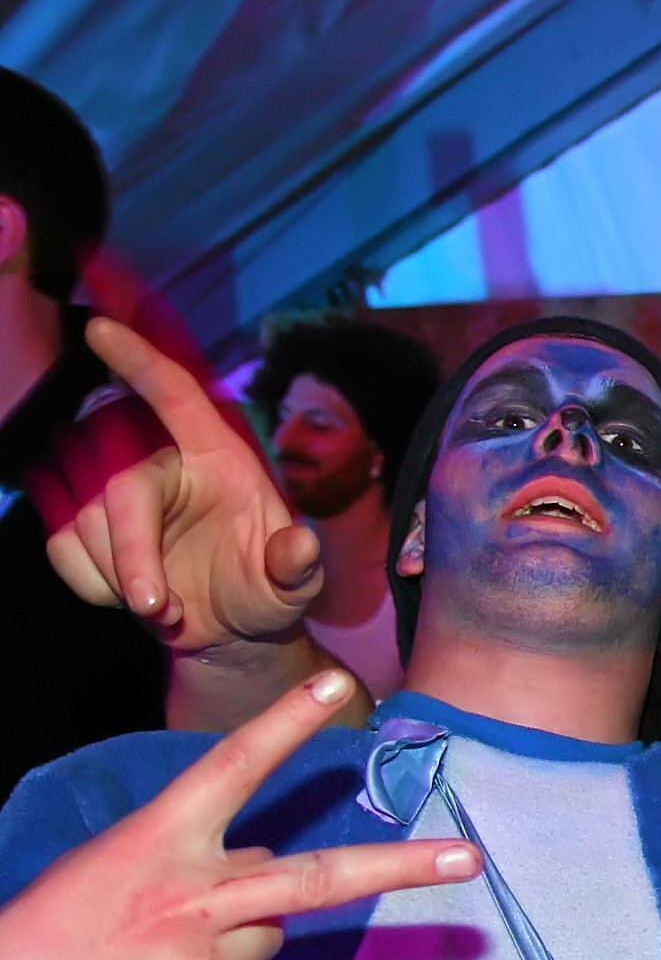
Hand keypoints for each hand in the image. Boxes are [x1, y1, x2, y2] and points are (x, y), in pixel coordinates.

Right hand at [0, 669, 478, 959]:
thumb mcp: (113, 874)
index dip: (283, 726)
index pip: (228, 769)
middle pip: (316, 877)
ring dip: (237, 943)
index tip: (337, 686)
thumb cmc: (53, 940)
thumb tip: (265, 866)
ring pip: (272, 939)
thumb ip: (193, 861)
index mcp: (153, 845)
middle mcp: (190, 900)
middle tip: (471, 859)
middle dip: (402, 869)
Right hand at [43, 317, 321, 653]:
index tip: (99, 329)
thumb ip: (295, 567)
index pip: (176, 395)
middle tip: (157, 607)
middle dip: (131, 550)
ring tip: (162, 606)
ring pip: (84, 519)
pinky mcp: (84, 525)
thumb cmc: (263, 592)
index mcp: (218, 456)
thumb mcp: (292, 587)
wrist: (227, 629)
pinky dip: (92, 584)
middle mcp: (163, 463)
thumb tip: (300, 546)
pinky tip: (130, 598)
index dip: (139, 360)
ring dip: (117, 575)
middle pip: (120, 484)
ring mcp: (118, 493)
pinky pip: (62, 545)